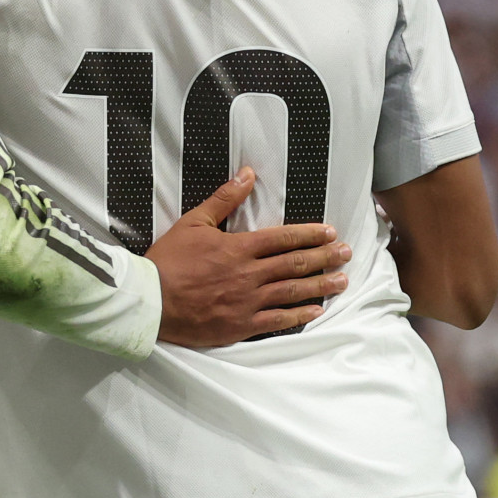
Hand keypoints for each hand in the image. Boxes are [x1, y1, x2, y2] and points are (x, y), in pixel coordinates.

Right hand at [147, 168, 352, 347]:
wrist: (150, 300)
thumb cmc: (168, 260)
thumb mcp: (193, 222)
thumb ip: (224, 199)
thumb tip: (247, 173)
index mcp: (238, 248)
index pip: (283, 238)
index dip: (309, 234)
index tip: (330, 232)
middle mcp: (249, 274)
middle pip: (295, 264)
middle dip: (325, 257)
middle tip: (346, 254)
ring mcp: (247, 301)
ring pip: (293, 291)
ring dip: (321, 285)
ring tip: (342, 280)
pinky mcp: (241, 324)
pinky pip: (278, 320)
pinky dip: (300, 315)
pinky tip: (317, 310)